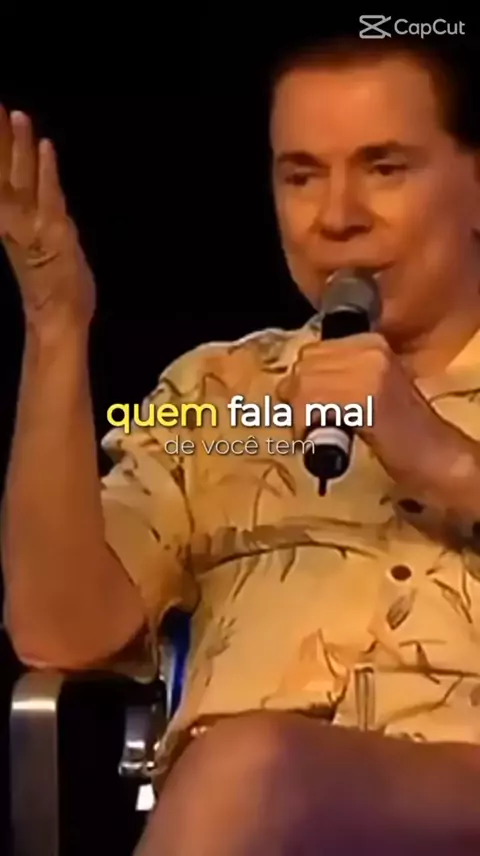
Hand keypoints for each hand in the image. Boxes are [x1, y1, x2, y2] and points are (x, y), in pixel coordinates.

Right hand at [0, 106, 94, 334]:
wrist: (57, 321)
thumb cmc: (52, 290)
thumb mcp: (42, 248)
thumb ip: (44, 217)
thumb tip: (46, 190)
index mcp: (8, 225)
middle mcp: (13, 222)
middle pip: (2, 173)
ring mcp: (32, 227)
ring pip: (21, 178)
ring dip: (18, 145)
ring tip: (16, 114)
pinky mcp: (53, 233)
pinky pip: (48, 195)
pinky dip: (46, 170)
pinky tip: (45, 146)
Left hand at [279, 333, 448, 488]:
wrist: (434, 456)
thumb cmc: (397, 430)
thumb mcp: (364, 389)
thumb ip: (332, 378)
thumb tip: (286, 385)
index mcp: (369, 342)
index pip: (311, 352)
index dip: (303, 384)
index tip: (307, 409)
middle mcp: (370, 349)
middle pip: (305, 367)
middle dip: (298, 401)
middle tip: (308, 428)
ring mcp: (372, 371)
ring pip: (306, 386)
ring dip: (301, 417)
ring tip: (315, 438)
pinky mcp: (369, 397)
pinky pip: (318, 405)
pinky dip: (310, 427)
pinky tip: (323, 443)